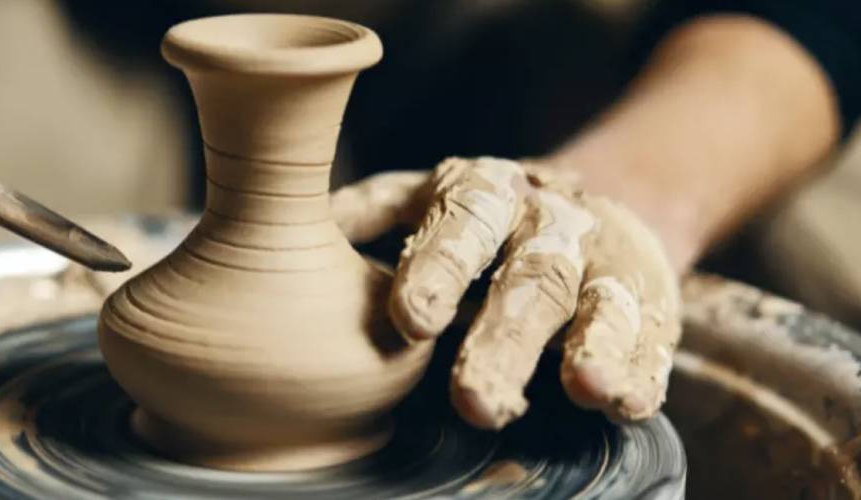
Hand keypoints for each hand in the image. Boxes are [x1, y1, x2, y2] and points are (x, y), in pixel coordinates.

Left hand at [331, 157, 679, 428]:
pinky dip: (642, 370)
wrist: (597, 201)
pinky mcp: (647, 303)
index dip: (438, 269)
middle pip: (528, 278)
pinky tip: (627, 401)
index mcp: (483, 194)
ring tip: (585, 387)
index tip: (411, 321)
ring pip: (599, 302)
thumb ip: (367, 216)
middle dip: (503, 340)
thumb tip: (277, 233)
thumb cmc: (482, 216)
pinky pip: (650, 336)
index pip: (460, 225)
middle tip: (473, 401)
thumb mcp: (424, 200)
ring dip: (595, 344)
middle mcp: (547, 223)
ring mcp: (603, 262)